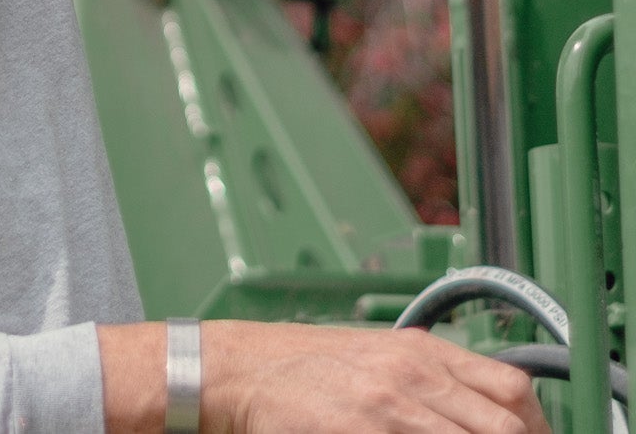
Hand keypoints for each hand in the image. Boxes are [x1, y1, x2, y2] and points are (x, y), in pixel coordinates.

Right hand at [205, 321, 548, 433]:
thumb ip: (437, 379)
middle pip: (504, 427)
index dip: (536, 429)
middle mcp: (414, 377)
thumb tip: (494, 415)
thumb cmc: (307, 366)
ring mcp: (389, 410)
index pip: (513, 392)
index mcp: (424, 352)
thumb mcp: (382, 356)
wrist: (242, 369)